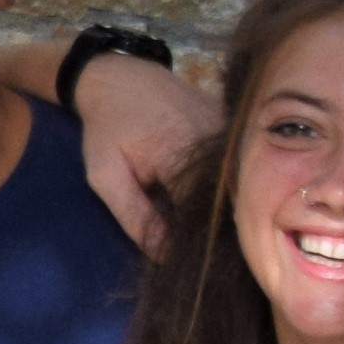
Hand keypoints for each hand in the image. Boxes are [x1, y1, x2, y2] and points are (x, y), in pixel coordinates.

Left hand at [64, 49, 220, 244]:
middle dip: (218, 230)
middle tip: (209, 255)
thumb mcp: (105, 176)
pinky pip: (238, 167)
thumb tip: (165, 255)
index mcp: (181, 157)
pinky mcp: (235, 129)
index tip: (196, 266)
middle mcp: (215, 145)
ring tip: (216, 230)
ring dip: (227, 208)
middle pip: (228, 203)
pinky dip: (229, 186)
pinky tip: (219, 201)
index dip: (201, 244)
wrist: (121, 77)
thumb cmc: (106, 127)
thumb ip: (135, 217)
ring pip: (237, 186)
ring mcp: (230, 134)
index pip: (204, 216)